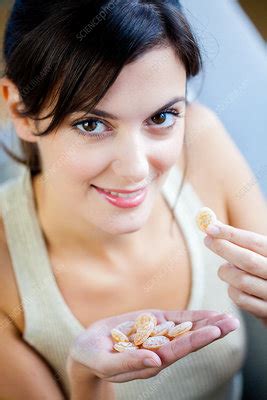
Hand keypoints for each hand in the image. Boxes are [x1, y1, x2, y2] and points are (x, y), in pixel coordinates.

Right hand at [66, 309, 238, 383]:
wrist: (87, 348)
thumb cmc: (92, 356)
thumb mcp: (105, 362)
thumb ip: (129, 362)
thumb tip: (155, 361)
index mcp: (149, 361)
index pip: (177, 350)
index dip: (195, 340)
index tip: (214, 330)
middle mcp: (158, 349)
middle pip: (188, 340)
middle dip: (210, 331)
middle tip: (232, 323)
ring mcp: (156, 336)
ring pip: (185, 329)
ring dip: (206, 322)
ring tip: (227, 317)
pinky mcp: (151, 323)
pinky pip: (174, 320)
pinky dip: (191, 316)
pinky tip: (206, 315)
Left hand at [204, 221, 266, 325]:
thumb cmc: (264, 270)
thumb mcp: (260, 252)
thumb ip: (240, 241)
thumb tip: (211, 224)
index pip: (254, 241)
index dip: (230, 233)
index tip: (209, 227)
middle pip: (247, 260)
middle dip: (223, 248)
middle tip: (207, 240)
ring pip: (240, 280)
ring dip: (227, 272)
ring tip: (227, 268)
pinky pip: (240, 299)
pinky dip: (232, 289)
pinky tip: (235, 285)